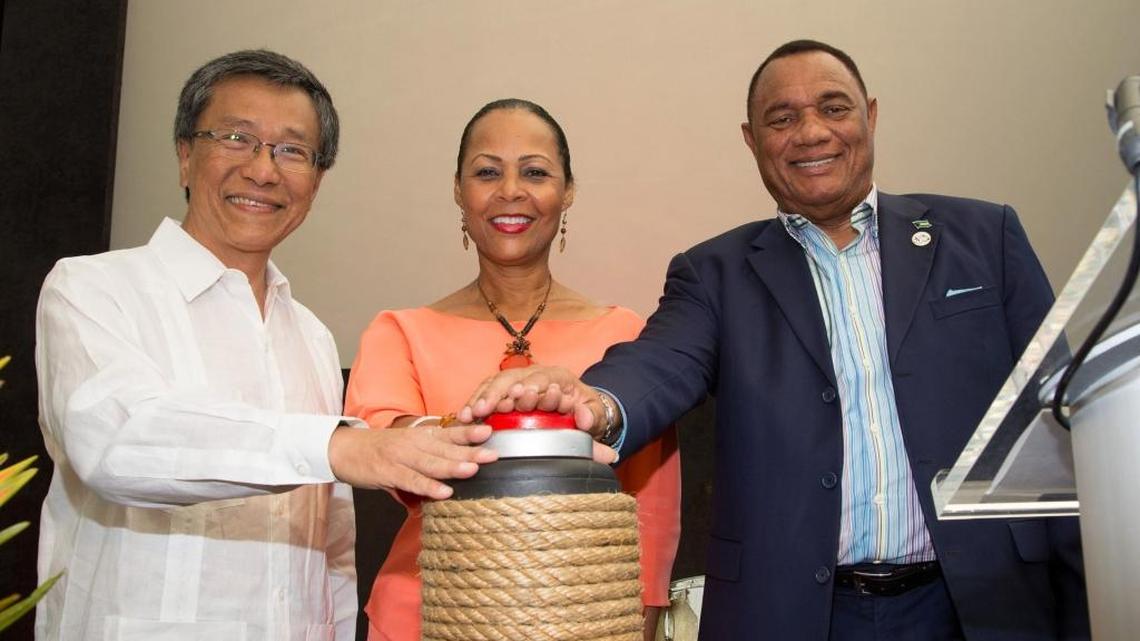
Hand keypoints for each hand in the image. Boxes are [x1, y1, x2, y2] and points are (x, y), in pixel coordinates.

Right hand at [327, 424, 496, 498]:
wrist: (345, 449)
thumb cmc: (380, 450)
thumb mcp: (408, 446)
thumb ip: (431, 455)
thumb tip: (458, 465)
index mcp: (421, 436)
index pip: (450, 433)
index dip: (470, 433)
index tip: (490, 432)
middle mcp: (413, 443)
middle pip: (446, 448)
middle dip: (471, 452)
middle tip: (493, 455)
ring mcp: (400, 457)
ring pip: (431, 463)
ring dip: (452, 467)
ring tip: (473, 470)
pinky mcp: (388, 473)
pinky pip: (411, 481)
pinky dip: (428, 486)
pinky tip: (444, 492)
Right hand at [459, 365, 596, 427]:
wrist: (580, 410)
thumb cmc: (586, 412)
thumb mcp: (597, 416)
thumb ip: (592, 417)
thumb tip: (583, 417)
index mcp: (559, 376)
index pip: (543, 377)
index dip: (532, 386)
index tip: (521, 394)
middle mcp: (536, 374)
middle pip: (513, 378)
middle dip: (498, 392)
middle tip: (487, 407)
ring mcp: (519, 381)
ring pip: (496, 384)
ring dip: (482, 398)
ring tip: (470, 414)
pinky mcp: (506, 391)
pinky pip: (487, 393)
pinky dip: (475, 403)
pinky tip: (465, 415)